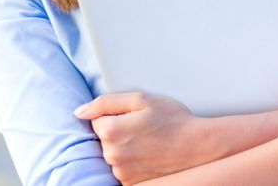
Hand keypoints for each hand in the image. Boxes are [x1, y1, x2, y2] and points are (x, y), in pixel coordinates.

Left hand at [74, 91, 206, 184]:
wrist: (197, 147)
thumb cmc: (172, 119)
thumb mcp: (140, 99)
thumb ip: (105, 103)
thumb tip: (80, 111)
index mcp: (111, 132)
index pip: (96, 119)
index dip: (114, 113)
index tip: (132, 115)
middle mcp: (113, 156)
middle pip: (103, 137)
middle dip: (117, 129)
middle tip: (142, 126)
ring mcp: (122, 173)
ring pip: (112, 152)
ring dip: (124, 145)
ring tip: (147, 140)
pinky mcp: (131, 184)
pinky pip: (122, 167)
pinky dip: (131, 160)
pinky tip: (148, 153)